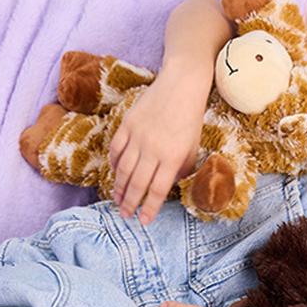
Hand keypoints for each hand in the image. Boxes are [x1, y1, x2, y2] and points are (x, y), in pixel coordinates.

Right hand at [109, 63, 209, 224]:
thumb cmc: (190, 119)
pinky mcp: (127, 124)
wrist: (181, 85)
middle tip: (125, 215)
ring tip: (117, 200)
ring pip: (123, 168)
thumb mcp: (192, 148)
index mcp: (172, 157)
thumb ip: (181, 169)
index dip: (150, 208)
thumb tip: (167, 187)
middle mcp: (153, 149)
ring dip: (119, 187)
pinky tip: (114, 173)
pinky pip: (116, 149)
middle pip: (137, 183)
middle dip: (130, 202)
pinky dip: (113, 164)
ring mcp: (137, 136)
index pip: (157, 190)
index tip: (143, 220)